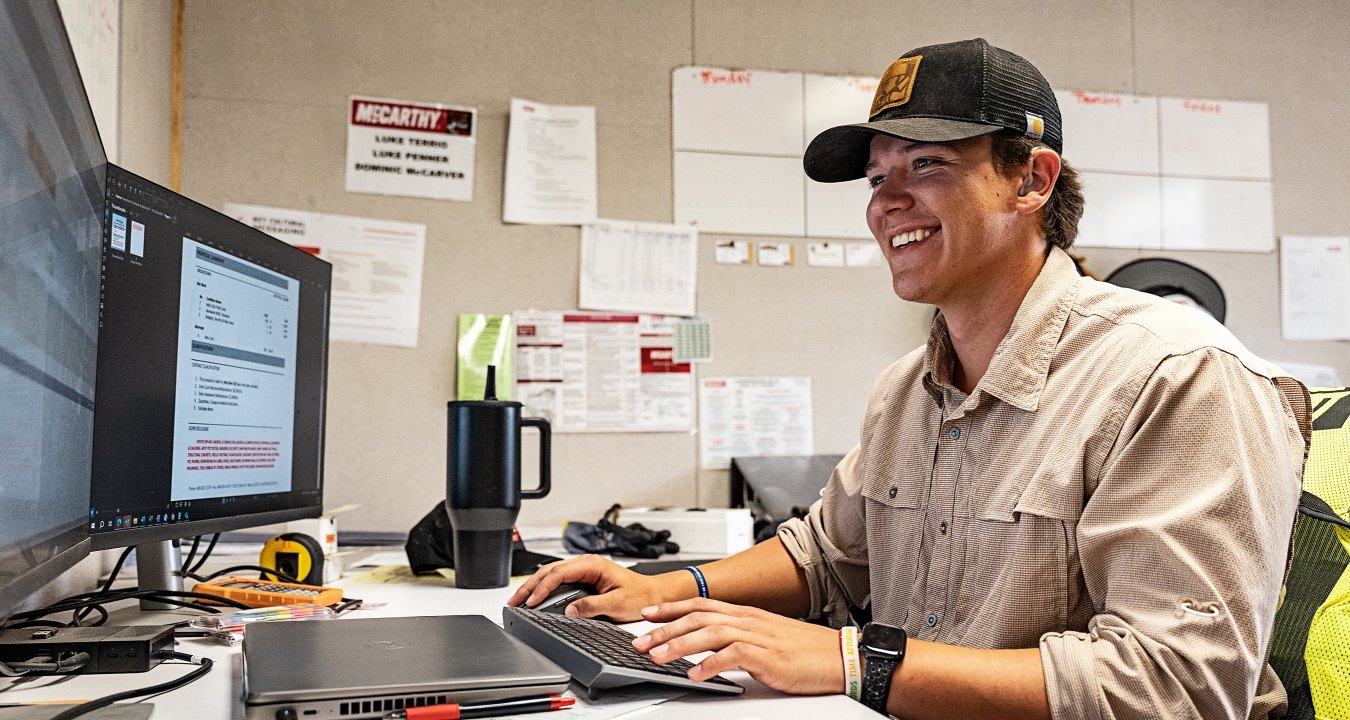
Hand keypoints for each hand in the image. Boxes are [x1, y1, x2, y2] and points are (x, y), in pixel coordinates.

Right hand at [505, 554, 678, 621]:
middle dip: (530, 586)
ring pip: (551, 575)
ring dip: (534, 587)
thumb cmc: (640, 595)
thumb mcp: (617, 604)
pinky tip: (534, 597)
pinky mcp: (583, 579)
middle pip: (550, 571)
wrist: (654, 594)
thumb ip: (593, 606)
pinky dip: (543, 589)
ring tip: (518, 600)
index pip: (560, 573)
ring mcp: (583, 570)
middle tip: (514, 601)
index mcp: (593, 565)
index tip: (532, 601)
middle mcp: (586, 564)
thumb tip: (570, 610)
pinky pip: (557, 581)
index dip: (543, 588)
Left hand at [631, 598, 843, 694]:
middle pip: (697, 617)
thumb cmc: (805, 650)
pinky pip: (731, 657)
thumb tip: (712, 643)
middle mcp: (748, 619)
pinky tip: (693, 675)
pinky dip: (709, 665)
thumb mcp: (766, 637)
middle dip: (664, 628)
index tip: (648, 614)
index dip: (672, 608)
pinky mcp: (766, 655)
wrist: (838, 656)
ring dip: (678, 644)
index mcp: (746, 614)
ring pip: (708, 633)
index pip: (701, 604)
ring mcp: (757, 635)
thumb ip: (739, 636)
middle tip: (640, 639)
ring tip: (656, 656)